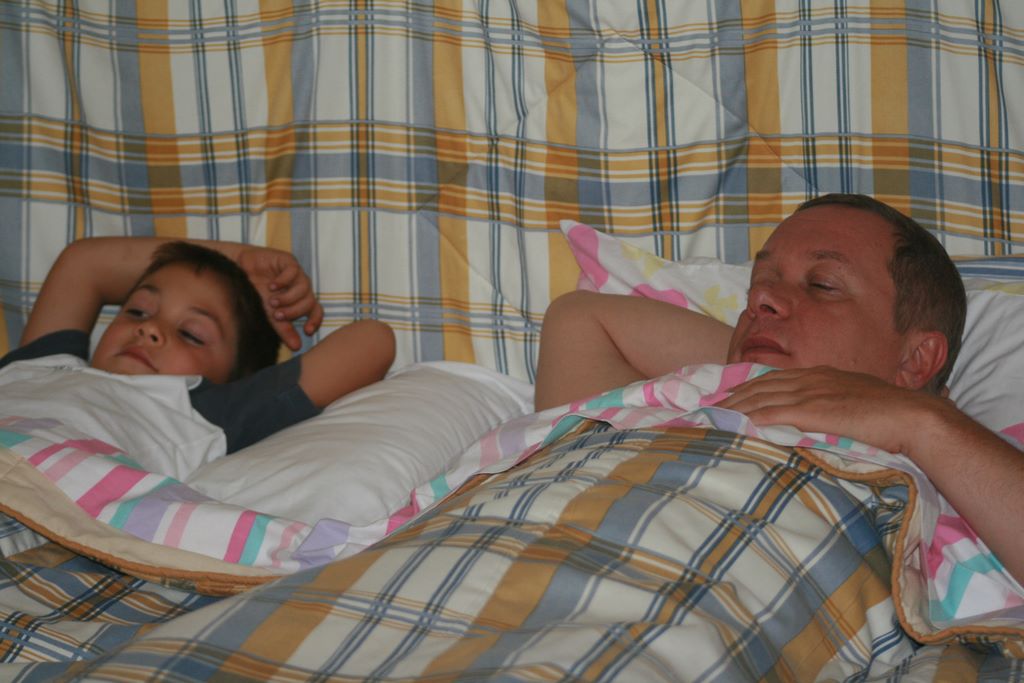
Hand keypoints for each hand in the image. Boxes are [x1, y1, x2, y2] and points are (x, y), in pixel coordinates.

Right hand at [236, 246, 323, 349]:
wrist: (239, 271)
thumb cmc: (255, 293)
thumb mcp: (269, 314)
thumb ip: (284, 329)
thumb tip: (297, 347)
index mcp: (300, 300)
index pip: (316, 311)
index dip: (315, 321)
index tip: (307, 331)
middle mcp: (301, 287)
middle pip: (310, 301)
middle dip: (294, 311)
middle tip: (278, 315)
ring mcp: (296, 274)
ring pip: (304, 288)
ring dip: (288, 298)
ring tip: (272, 301)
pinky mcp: (288, 261)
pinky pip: (294, 271)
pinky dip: (284, 281)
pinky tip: (271, 285)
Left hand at [714, 366, 951, 454]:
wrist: (914, 416)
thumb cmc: (891, 415)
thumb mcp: (855, 402)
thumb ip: (833, 406)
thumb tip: (819, 418)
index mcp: (822, 375)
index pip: (775, 378)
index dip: (749, 385)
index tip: (730, 393)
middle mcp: (812, 379)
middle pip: (762, 385)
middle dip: (734, 394)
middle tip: (710, 404)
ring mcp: (813, 394)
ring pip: (764, 398)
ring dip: (737, 406)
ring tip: (714, 415)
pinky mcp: (816, 411)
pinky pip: (777, 413)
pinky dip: (754, 418)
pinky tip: (738, 423)